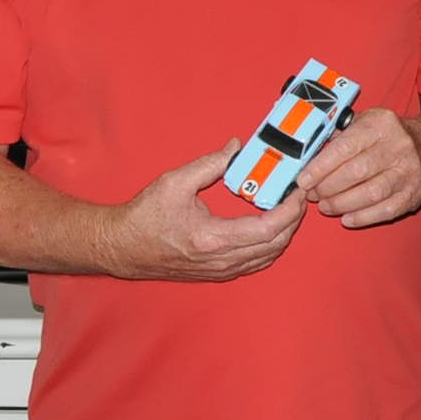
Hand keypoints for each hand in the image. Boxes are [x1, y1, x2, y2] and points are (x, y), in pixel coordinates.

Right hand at [100, 140, 305, 280]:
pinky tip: (272, 228)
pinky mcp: (218, 273)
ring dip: (285, 233)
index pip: (268, 229)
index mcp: (213, 239)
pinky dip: (271, 246)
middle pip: (276, 244)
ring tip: (289, 208)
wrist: (121, 247)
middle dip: (293, 219)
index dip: (290, 210)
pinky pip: (256, 263)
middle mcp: (221, 260)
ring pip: (269, 256)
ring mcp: (220, 270)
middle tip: (299, 195)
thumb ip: (210, 163)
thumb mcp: (174, 182)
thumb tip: (236, 147)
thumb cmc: (144, 217)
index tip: (299, 191)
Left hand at [301, 107, 420, 228]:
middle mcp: (398, 146)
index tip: (304, 180)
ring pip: (370, 194)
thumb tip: (306, 155)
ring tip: (326, 206)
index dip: (321, 167)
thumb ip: (337, 135)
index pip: (345, 147)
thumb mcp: (364, 123)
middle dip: (328, 188)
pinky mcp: (413, 193)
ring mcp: (408, 172)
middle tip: (313, 195)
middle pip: (356, 172)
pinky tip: (346, 218)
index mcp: (380, 124)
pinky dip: (362, 218)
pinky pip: (385, 210)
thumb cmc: (384, 138)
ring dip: (342, 204)